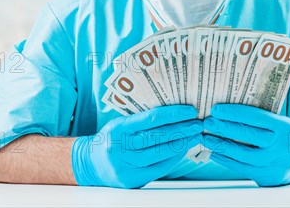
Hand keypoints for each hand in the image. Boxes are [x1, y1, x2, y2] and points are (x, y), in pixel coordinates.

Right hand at [72, 105, 201, 187]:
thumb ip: (141, 120)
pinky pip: (158, 168)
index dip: (173, 114)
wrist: (92, 163)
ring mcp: (126, 165)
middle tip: (198, 123)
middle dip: (182, 129)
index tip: (189, 110)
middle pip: (158, 137)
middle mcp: (121, 147)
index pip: (151, 118)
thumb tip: (173, 113)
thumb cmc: (111, 139)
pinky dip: (173, 158)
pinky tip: (183, 150)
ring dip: (181, 144)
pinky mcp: (132, 179)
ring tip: (194, 136)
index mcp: (119, 128)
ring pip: (160, 153)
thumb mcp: (121, 124)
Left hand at [202, 104, 289, 186]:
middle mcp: (282, 144)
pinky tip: (215, 153)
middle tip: (208, 123)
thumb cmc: (281, 139)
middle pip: (248, 134)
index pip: (255, 116)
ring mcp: (275, 162)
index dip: (234, 113)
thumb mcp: (279, 125)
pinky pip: (242, 167)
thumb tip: (228, 110)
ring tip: (207, 139)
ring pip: (243, 153)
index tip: (216, 110)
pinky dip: (226, 160)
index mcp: (285, 126)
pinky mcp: (267, 176)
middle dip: (225, 127)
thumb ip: (260, 119)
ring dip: (222, 145)